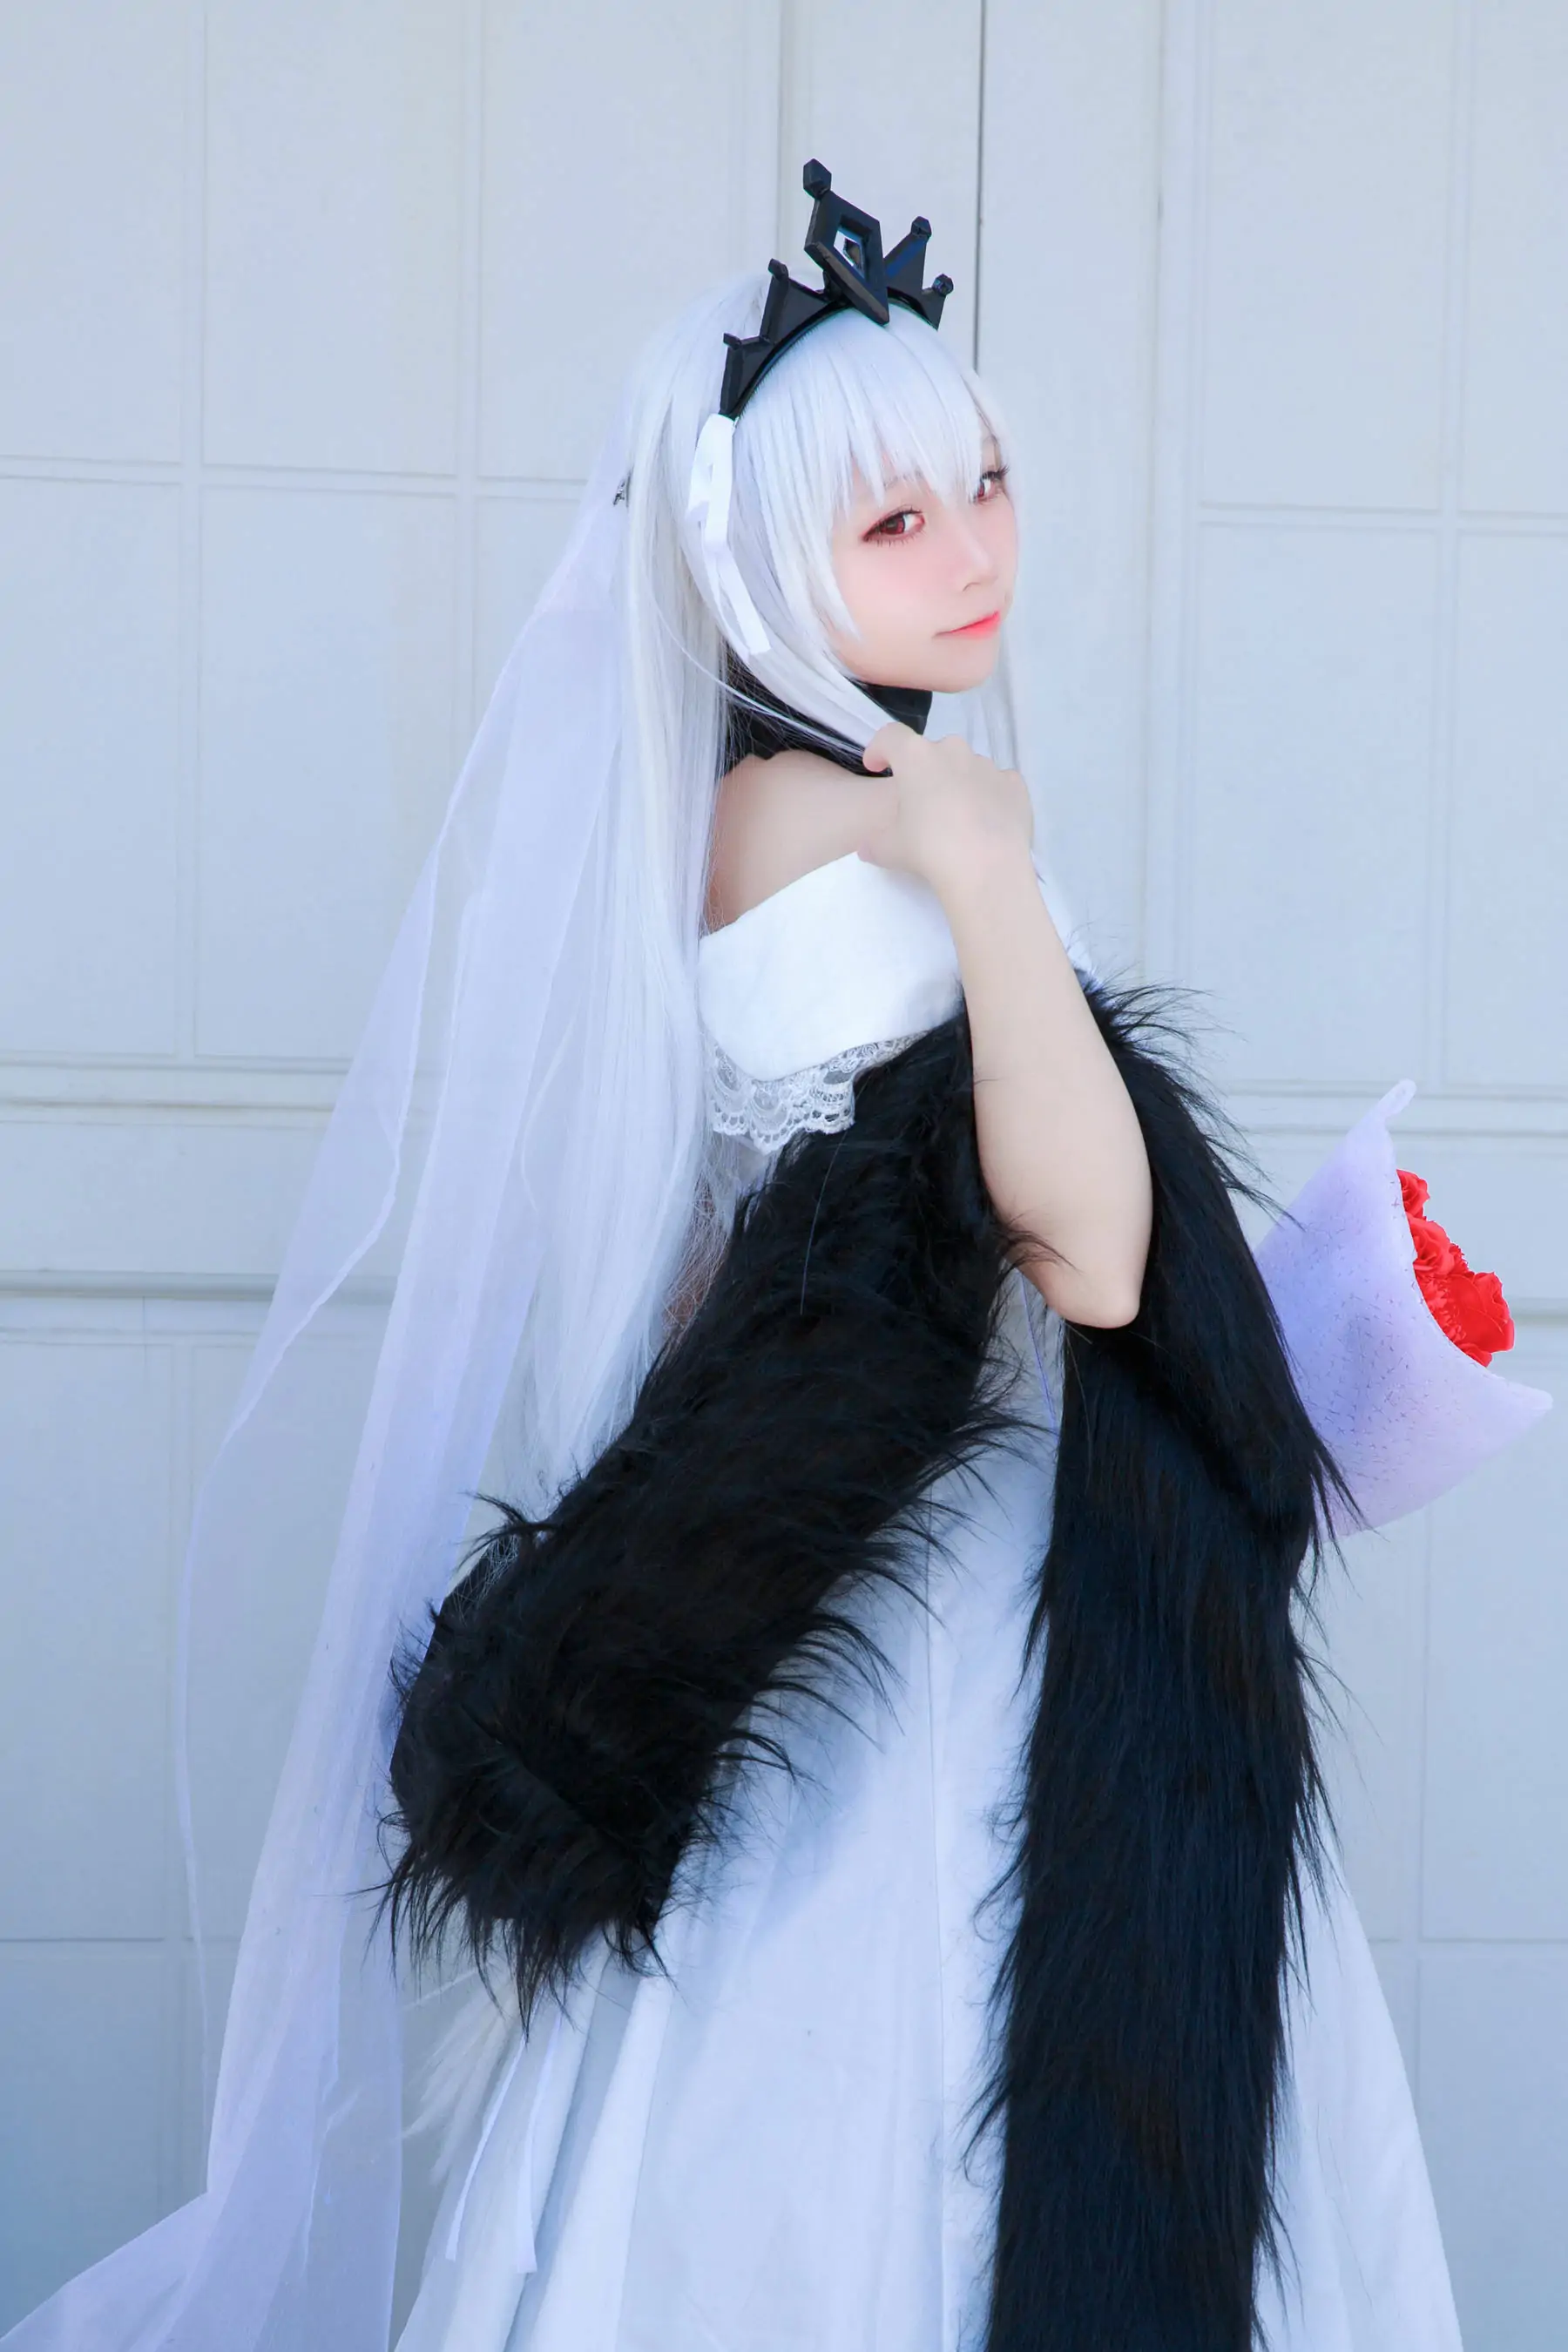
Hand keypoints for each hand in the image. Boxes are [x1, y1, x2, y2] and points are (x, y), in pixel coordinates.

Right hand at [857, 723, 1033, 900]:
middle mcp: (953, 751)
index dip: (879, 749)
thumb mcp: (888, 849)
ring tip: (957, 819)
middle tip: (921, 804)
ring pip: (966, 767)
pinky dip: (988, 796)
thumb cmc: (929, 850)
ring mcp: (988, 765)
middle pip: (932, 752)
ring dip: (957, 784)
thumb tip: (867, 847)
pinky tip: (986, 823)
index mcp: (916, 757)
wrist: (987, 869)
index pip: (890, 736)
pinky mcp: (1014, 783)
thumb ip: (874, 842)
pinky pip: (995, 783)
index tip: (876, 766)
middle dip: (924, 772)